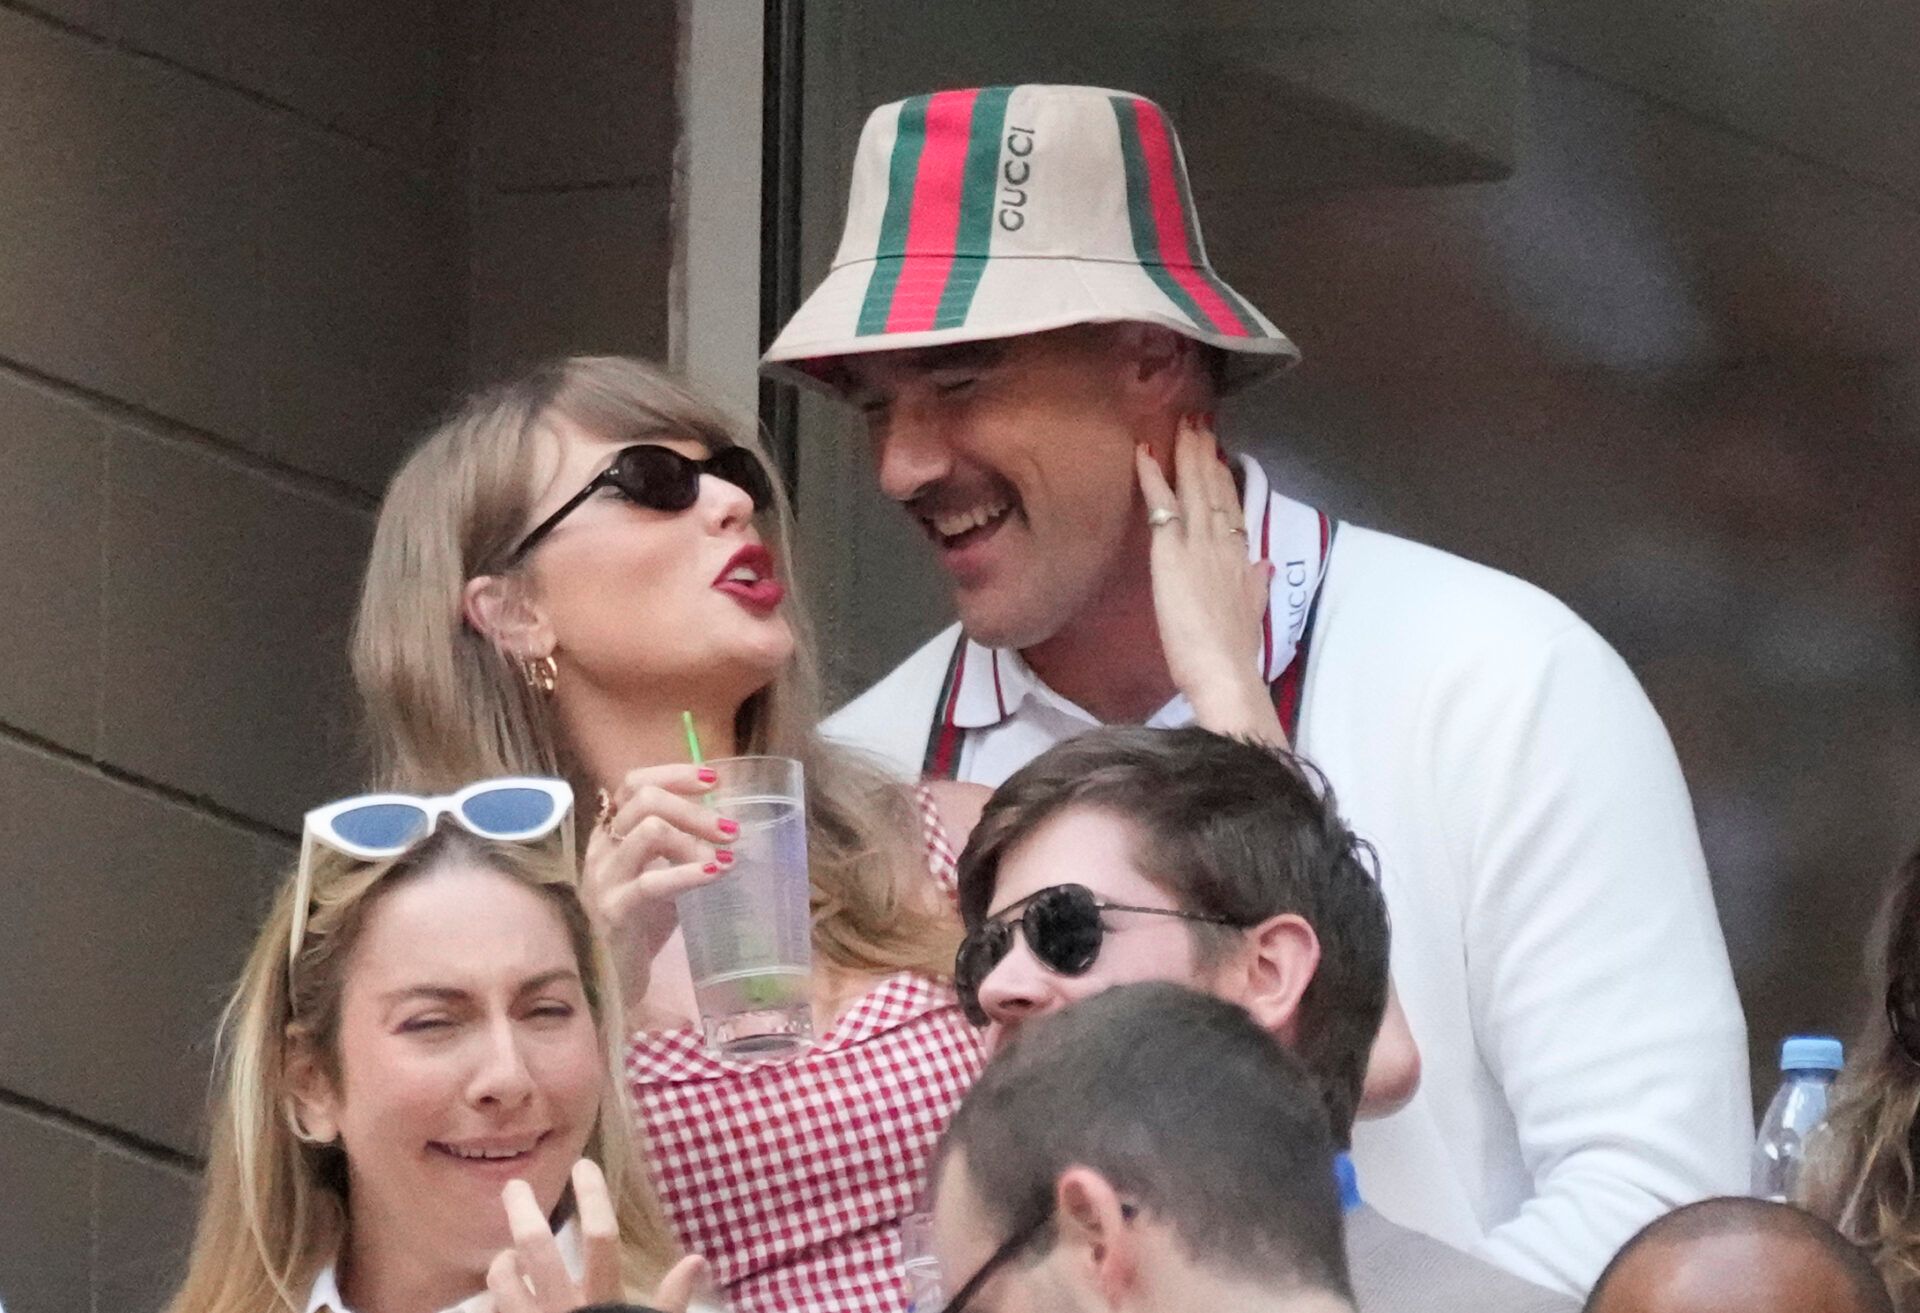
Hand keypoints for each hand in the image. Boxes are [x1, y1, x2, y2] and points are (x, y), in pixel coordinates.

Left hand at [487, 1160, 710, 1312]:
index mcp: (602, 1303)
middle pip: (536, 1250)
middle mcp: (563, 1310)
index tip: (584, 1166)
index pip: (600, 1238)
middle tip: (513, 1188)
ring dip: (503, 1261)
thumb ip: (670, 1301)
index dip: (592, 1198)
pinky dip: (495, 1297)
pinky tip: (501, 1295)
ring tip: (507, 1254)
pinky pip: (493, 1310)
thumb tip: (697, 1260)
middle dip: (522, 1212)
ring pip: (503, 1280)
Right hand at [583, 765, 734, 1019]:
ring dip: (696, 838)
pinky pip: (652, 882)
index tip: (714, 779)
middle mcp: (602, 849)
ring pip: (649, 831)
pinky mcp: (614, 911)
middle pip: (646, 800)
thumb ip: (680, 848)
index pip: (634, 783)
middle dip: (695, 809)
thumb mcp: (660, 874)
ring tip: (725, 856)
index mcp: (610, 834)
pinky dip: (690, 873)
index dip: (674, 774)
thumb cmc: (639, 925)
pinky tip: (718, 873)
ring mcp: (604, 879)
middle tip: (731, 830)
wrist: (608, 980)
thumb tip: (726, 824)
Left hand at [1135, 416, 1286, 745]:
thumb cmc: (1235, 654)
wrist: (1225, 670)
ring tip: (1183, 425)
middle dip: (1208, 455)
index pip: (1234, 509)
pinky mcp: (1171, 551)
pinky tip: (1143, 451)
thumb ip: (1256, 584)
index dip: (1226, 480)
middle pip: (1216, 489)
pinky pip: (1161, 504)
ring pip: (1193, 488)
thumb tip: (1261, 564)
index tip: (1220, 456)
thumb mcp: (1253, 614)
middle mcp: (1224, 543)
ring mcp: (1198, 543)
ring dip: (1187, 454)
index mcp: (1242, 559)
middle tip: (1200, 423)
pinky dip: (1151, 476)